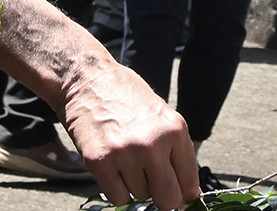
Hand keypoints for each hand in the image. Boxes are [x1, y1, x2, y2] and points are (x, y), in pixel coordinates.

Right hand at [64, 58, 200, 208]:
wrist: (86, 78)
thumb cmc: (124, 95)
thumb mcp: (161, 115)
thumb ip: (177, 152)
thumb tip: (190, 193)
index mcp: (174, 130)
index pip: (189, 184)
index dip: (182, 194)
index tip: (176, 193)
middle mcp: (153, 144)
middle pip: (168, 200)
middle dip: (161, 196)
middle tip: (150, 180)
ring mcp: (125, 154)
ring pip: (140, 197)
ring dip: (134, 185)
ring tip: (125, 158)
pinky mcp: (99, 162)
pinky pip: (118, 199)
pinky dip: (116, 189)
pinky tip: (113, 166)